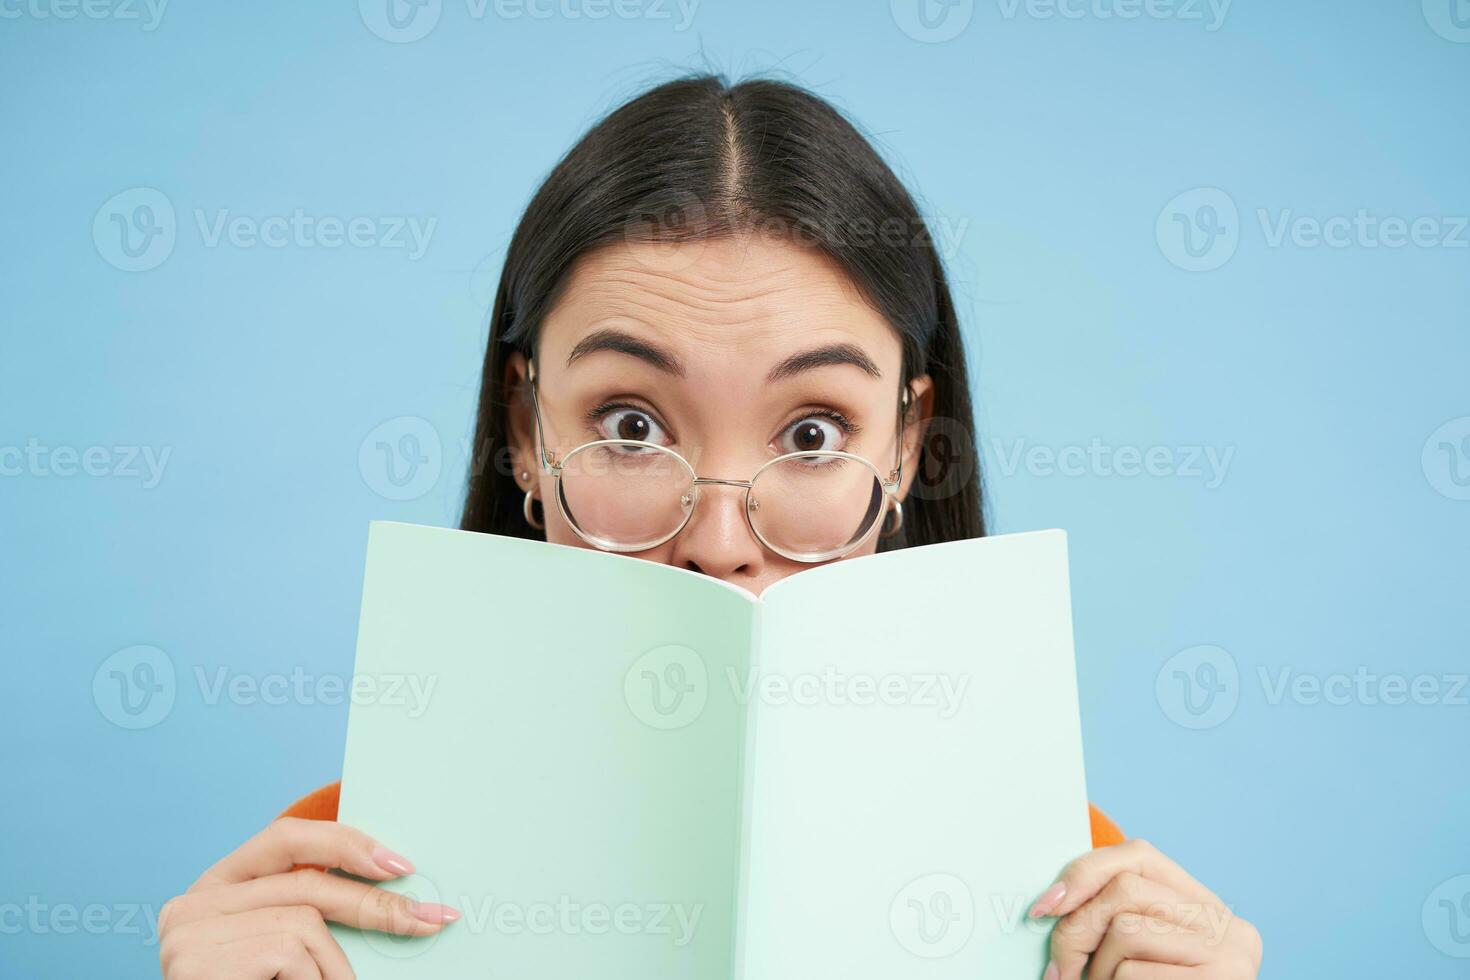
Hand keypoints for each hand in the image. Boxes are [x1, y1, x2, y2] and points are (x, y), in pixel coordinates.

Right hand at [159, 816, 458, 978]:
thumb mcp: (283, 946)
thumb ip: (310, 909)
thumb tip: (391, 885)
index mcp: (218, 886)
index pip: (286, 837)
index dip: (346, 842)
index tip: (401, 865)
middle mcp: (193, 900)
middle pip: (305, 880)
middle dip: (375, 902)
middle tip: (431, 919)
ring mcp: (188, 930)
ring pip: (303, 921)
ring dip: (335, 966)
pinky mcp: (194, 960)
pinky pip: (289, 953)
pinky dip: (313, 979)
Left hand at [1028, 838, 1260, 979]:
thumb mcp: (1143, 958)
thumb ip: (1116, 922)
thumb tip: (1049, 903)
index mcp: (1207, 908)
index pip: (1138, 855)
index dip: (1084, 872)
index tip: (1044, 908)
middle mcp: (1229, 926)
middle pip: (1124, 891)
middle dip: (1076, 929)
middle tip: (1057, 972)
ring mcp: (1230, 956)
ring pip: (1125, 929)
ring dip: (1095, 972)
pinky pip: (1132, 973)